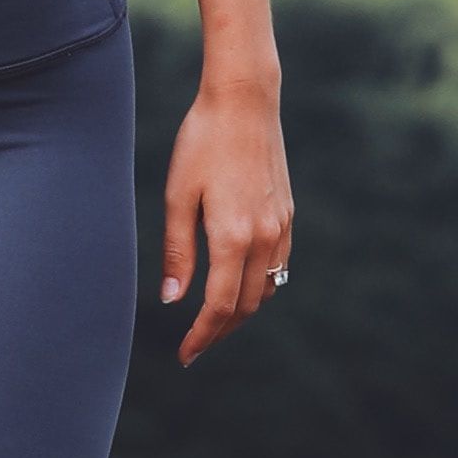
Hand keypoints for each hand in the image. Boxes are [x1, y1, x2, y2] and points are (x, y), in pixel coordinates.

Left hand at [161, 73, 294, 362]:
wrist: (245, 102)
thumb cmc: (202, 142)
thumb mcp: (178, 196)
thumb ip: (177, 252)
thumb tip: (170, 300)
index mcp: (232, 237)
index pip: (219, 307)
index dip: (201, 336)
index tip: (184, 355)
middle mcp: (264, 237)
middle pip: (245, 306)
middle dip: (220, 332)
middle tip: (194, 345)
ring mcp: (280, 226)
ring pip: (266, 289)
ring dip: (240, 311)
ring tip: (212, 321)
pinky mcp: (287, 214)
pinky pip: (278, 265)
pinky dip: (258, 286)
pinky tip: (238, 283)